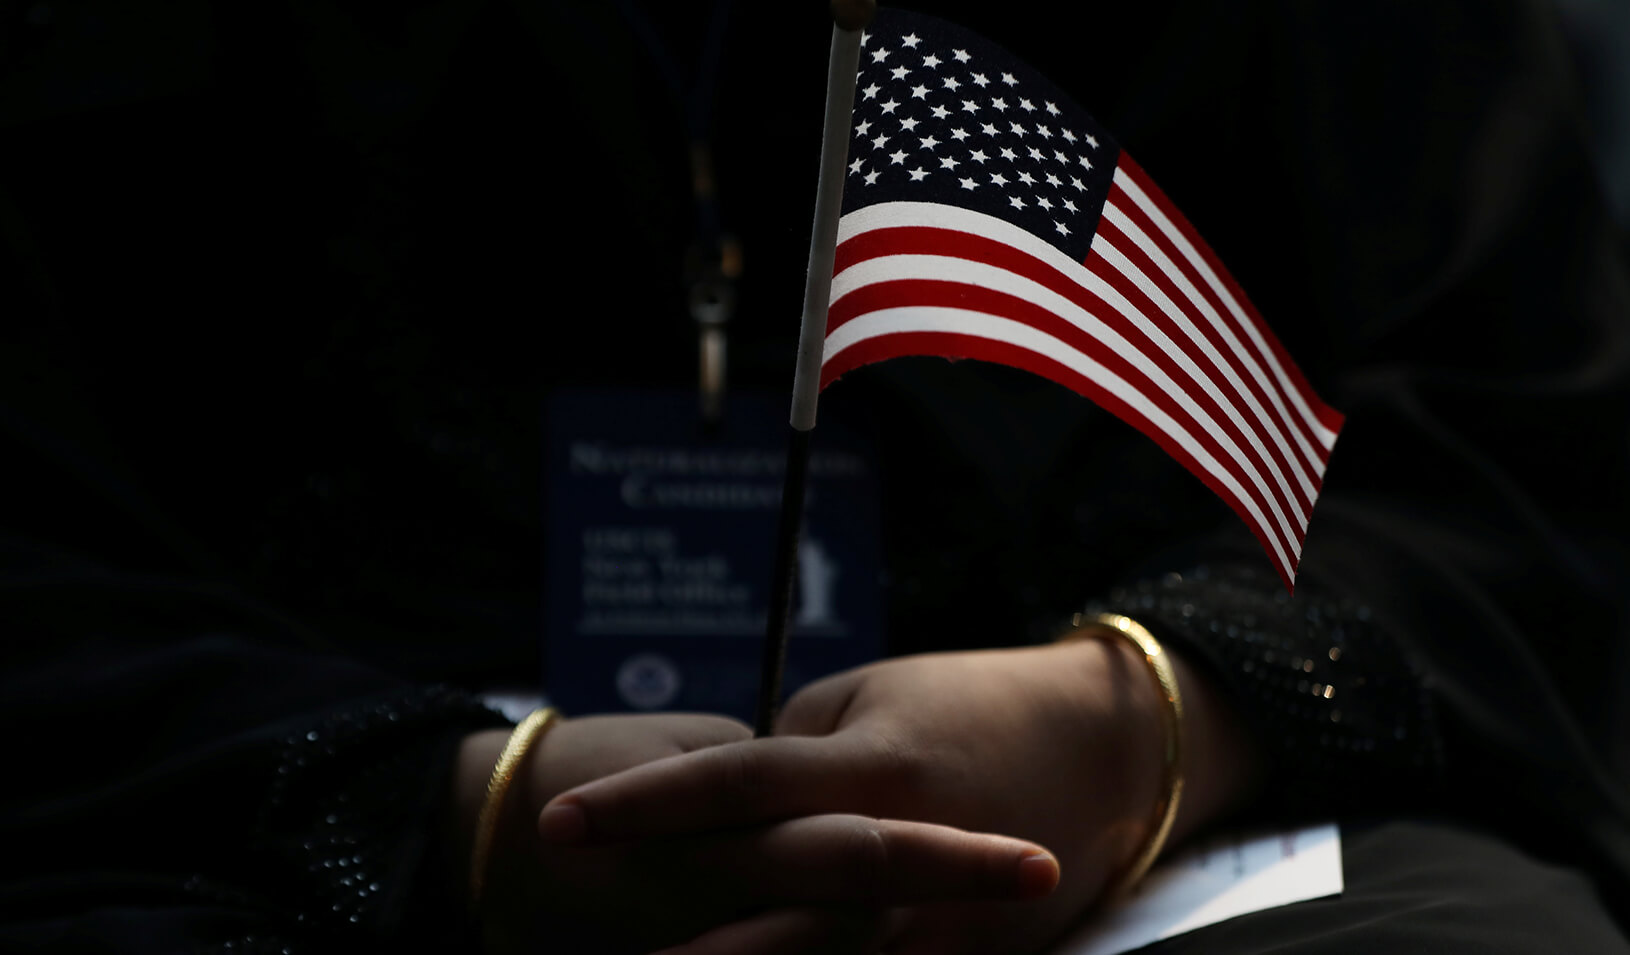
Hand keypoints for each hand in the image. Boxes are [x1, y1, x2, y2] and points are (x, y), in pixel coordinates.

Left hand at [538, 641, 1262, 953]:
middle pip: (772, 906)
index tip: (560, 824)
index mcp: (869, 765)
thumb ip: (794, 760)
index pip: (735, 782)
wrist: (1107, 745)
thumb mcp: (870, 701)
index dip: (644, 806)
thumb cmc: (972, 702)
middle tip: (583, 945)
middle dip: (681, 939)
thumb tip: (731, 805)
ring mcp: (941, 920)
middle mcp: (898, 849)